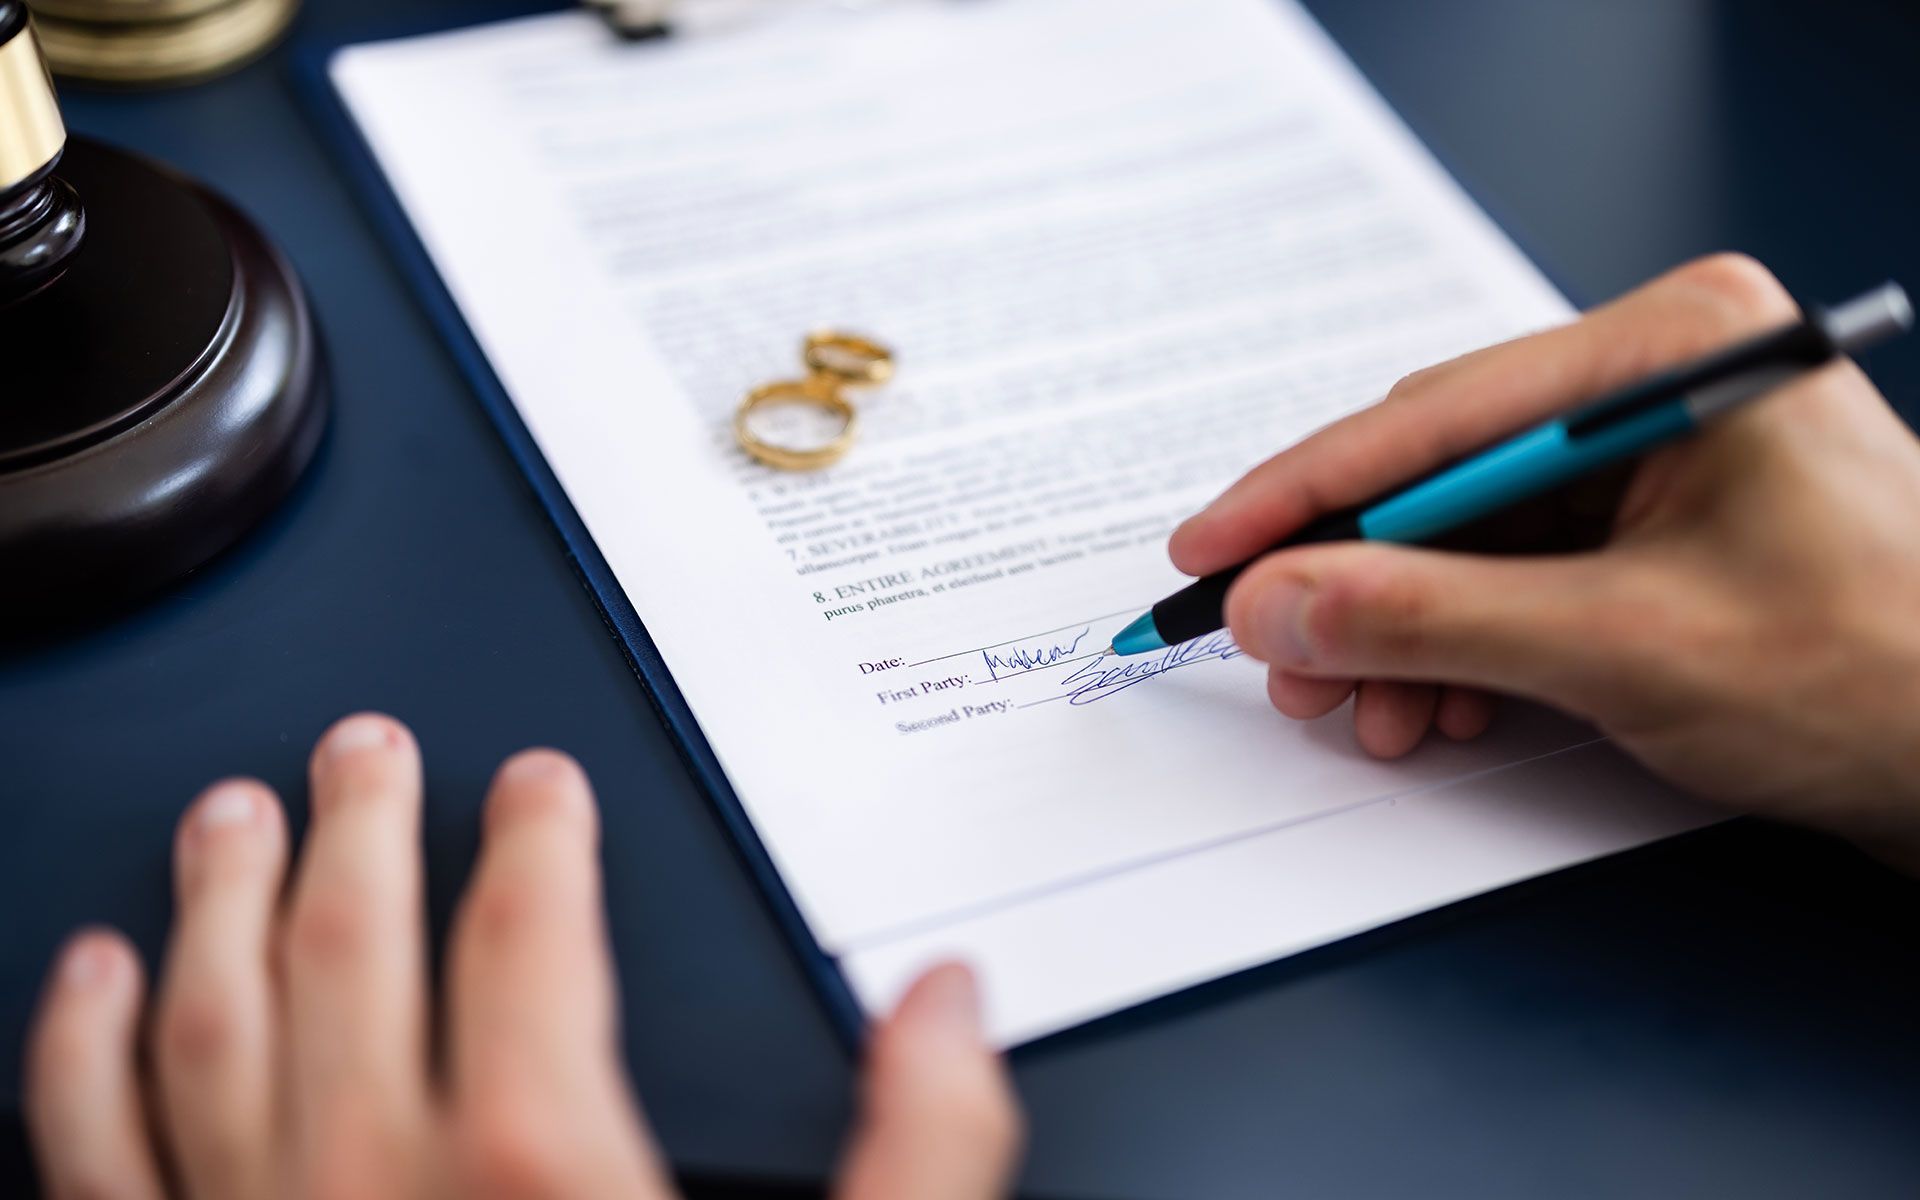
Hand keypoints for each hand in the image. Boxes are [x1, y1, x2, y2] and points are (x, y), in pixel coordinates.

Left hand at [25, 714, 1020, 1198]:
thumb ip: (919, 1153)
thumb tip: (948, 1009)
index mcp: (536, 1171)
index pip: (529, 938)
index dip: (535, 839)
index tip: (534, 783)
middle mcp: (376, 1189)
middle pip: (351, 949)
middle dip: (359, 830)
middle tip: (360, 749)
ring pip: (208, 1026)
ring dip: (213, 903)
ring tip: (229, 814)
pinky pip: (96, 1158)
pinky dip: (81, 1059)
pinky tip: (90, 982)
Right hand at [1172, 254, 1919, 864]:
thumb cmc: (1878, 678)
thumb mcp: (1622, 647)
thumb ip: (1428, 618)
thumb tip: (1277, 604)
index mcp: (1676, 346)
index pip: (1438, 418)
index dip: (1303, 492)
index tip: (1208, 549)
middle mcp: (1660, 379)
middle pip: (1442, 474)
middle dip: (1352, 581)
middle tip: (1280, 659)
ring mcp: (1658, 450)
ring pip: (1467, 535)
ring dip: (1402, 629)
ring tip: (1364, 711)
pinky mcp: (1656, 521)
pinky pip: (1516, 572)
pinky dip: (1462, 644)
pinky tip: (1437, 703)